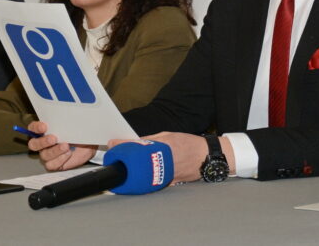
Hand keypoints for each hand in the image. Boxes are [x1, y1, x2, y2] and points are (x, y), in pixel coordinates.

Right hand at [27, 121, 96, 170]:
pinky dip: (60, 159)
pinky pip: (51, 164)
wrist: (87, 145)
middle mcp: (43, 143)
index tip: (44, 126)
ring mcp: (47, 154)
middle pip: (34, 144)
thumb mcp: (72, 125)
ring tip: (66, 146)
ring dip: (55, 151)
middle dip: (43, 142)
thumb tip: (64, 117)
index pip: (33, 128)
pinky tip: (68, 154)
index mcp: (44, 131)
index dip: (36, 128)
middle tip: (54, 138)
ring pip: (44, 155)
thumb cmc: (77, 133)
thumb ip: (64, 122)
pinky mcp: (54, 164)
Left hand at [114, 132, 235, 183]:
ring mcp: (166, 174)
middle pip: (137, 162)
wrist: (206, 157)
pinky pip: (152, 180)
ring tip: (124, 166)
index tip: (112, 143)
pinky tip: (138, 175)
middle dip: (124, 160)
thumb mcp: (167, 136)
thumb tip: (132, 141)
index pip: (138, 146)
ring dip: (132, 171)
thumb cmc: (188, 144)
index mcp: (164, 147)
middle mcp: (164, 161)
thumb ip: (150, 140)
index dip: (123, 145)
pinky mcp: (168, 182)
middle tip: (115, 157)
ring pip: (143, 174)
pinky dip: (143, 177)